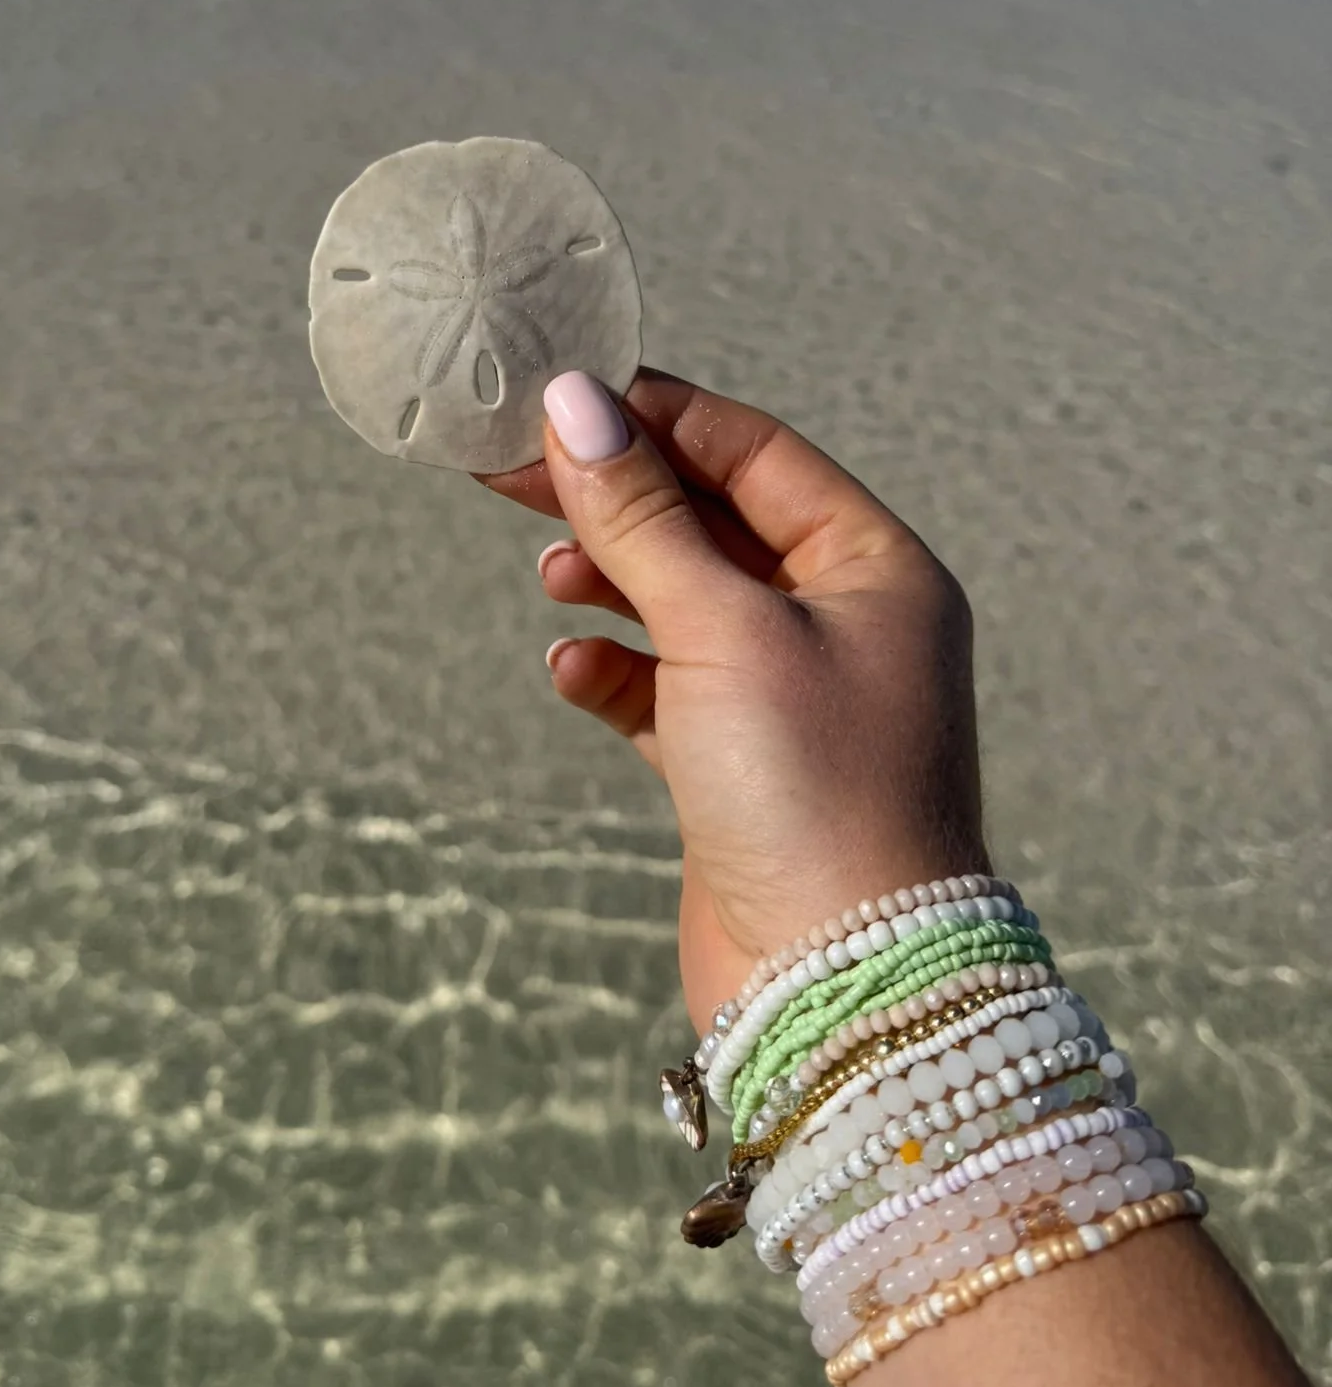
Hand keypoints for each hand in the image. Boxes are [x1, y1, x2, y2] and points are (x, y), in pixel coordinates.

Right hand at [482, 369, 984, 1031]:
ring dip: (613, 583)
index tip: (562, 400)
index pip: (755, 452)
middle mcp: (841, 621)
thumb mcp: (722, 630)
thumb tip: (577, 405)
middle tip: (511, 472)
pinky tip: (572, 674)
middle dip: (618, 499)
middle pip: (712, 522)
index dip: (657, 419)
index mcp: (874, 567)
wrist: (839, 986)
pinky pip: (666, 690)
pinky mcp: (741, 767)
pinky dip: (616, 674)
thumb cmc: (813, 789)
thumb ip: (644, 518)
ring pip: (683, 603)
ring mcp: (792, 697)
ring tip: (551, 576)